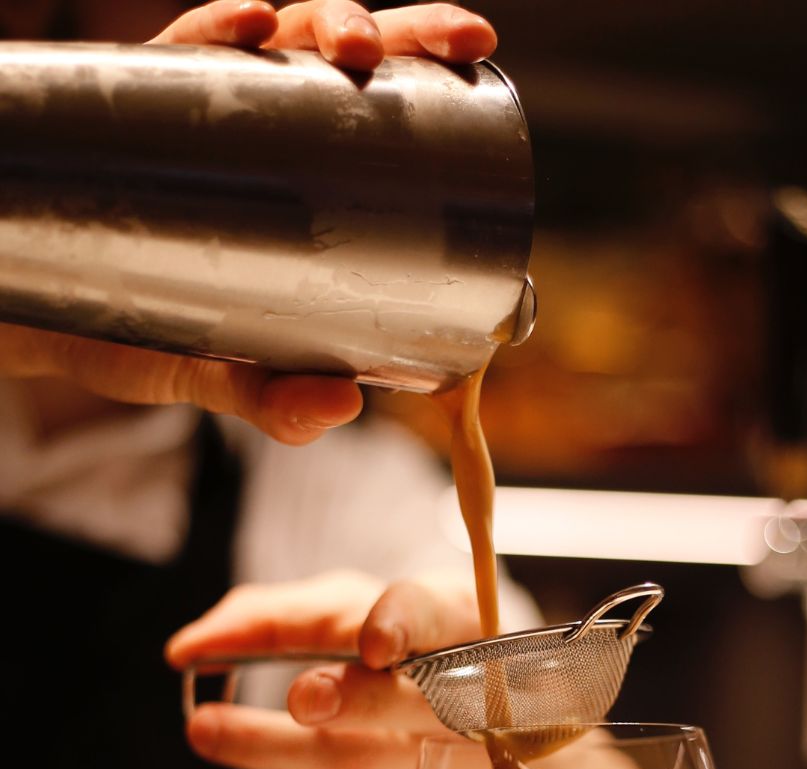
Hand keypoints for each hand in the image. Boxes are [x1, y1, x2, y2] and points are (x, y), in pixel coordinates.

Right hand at [0, 2, 496, 444]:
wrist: (33, 317)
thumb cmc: (140, 333)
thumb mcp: (218, 375)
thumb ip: (275, 399)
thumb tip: (342, 407)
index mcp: (300, 176)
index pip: (373, 103)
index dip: (427, 65)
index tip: (476, 52)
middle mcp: (258, 128)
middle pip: (338, 53)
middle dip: (401, 30)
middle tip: (455, 42)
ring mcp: (199, 112)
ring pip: (273, 36)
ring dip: (320, 21)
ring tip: (352, 44)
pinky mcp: (133, 107)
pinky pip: (177, 54)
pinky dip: (212, 33)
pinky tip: (248, 26)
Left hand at [166, 570, 480, 768]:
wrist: (475, 711)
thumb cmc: (400, 643)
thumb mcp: (347, 606)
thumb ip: (270, 617)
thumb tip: (188, 648)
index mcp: (456, 616)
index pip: (434, 614)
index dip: (406, 627)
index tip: (372, 642)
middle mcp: (474, 690)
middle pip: (416, 697)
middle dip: (355, 699)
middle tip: (297, 698)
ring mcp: (465, 760)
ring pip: (374, 756)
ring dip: (280, 746)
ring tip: (206, 730)